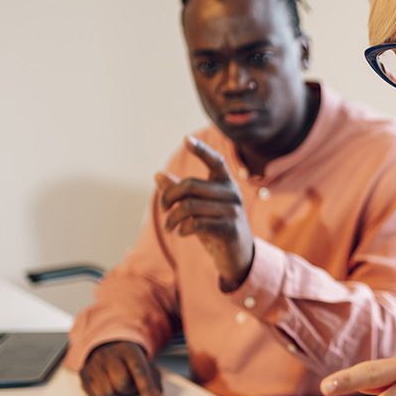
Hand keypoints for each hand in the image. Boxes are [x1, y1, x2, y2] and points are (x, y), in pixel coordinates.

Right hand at [79, 341, 162, 395]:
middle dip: (130, 390)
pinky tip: (109, 386)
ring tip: (120, 385)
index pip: (139, 371)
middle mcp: (109, 355)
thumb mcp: (146, 365)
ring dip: (118, 395)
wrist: (106, 346)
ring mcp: (94, 364)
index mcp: (129, 350)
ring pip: (108, 392)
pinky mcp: (84, 375)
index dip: (147, 389)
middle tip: (132, 386)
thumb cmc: (129, 359)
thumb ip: (154, 383)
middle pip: (122, 383)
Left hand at [157, 136, 253, 288]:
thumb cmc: (215, 226)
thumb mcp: (198, 208)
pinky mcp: (229, 229)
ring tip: (168, 226)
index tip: (186, 139)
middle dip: (168, 197)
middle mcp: (232, 193)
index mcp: (226, 183)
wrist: (237, 256)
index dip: (201, 150)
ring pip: (189, 206)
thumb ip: (180, 192)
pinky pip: (196, 223)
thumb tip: (158, 175)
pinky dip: (182, 228)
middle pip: (190, 186)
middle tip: (162, 210)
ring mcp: (233, 211)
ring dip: (171, 218)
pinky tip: (180, 232)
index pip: (215, 161)